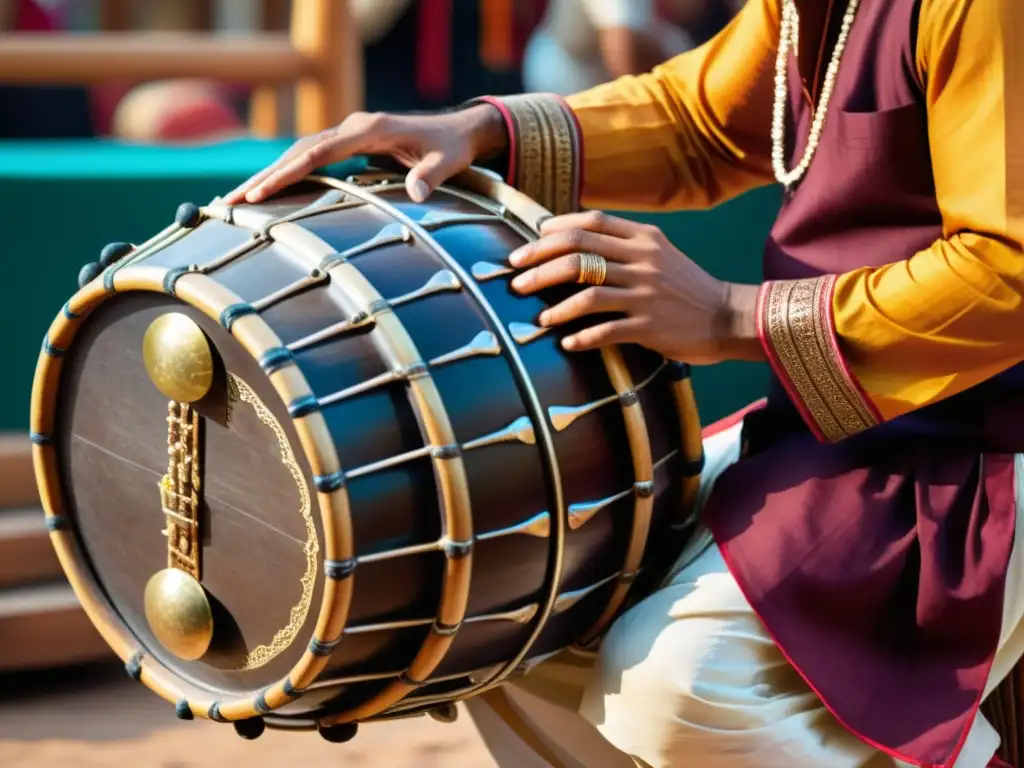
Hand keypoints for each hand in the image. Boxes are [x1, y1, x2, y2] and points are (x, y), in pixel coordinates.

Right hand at [223, 104, 506, 204]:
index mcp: (369, 129)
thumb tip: (417, 193)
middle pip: (298, 152)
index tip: (261, 194)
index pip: (318, 152)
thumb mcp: (447, 161)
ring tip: (234, 203)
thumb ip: (431, 176)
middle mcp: (352, 128)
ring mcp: (347, 135)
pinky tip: (266, 194)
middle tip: (229, 203)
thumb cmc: (450, 147)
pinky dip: (286, 175)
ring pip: (298, 154)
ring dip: (268, 177)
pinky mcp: (347, 144)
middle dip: (263, 178)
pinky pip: (309, 159)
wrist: (456, 131)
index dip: (288, 174)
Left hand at [508, 212, 762, 364]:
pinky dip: (582, 337)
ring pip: (587, 291)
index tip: (527, 245)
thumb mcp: (660, 253)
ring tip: (538, 319)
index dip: (553, 231)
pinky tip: (566, 343)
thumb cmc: (686, 287)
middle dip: (539, 265)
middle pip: (578, 253)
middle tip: (515, 280)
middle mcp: (643, 260)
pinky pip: (606, 330)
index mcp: (644, 238)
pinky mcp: (650, 325)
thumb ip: (623, 244)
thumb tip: (572, 241)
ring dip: (555, 306)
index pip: (590, 222)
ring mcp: (646, 293)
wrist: (728, 317)